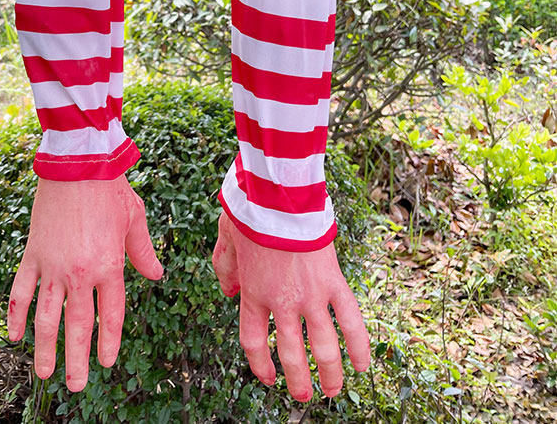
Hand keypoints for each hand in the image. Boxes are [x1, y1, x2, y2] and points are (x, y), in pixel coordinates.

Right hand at [7, 175, 162, 390]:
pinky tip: (13, 335)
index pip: (110, 316)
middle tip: (75, 386)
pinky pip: (21, 291)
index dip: (109, 342)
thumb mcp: (135, 220)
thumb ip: (143, 252)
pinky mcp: (33, 254)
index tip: (107, 362)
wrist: (78, 163)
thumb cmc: (110, 188)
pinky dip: (15, 314)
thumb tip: (156, 275)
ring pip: (46, 317)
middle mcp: (80, 273)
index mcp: (109, 266)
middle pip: (77, 327)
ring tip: (44, 373)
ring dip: (45, 348)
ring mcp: (52, 266)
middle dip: (76, 360)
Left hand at [212, 211, 369, 401]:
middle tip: (302, 395)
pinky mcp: (333, 282)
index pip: (253, 341)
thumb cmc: (252, 210)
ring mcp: (310, 295)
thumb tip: (228, 291)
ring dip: (329, 374)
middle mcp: (281, 301)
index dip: (260, 365)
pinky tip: (363, 365)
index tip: (267, 377)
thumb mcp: (226, 237)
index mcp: (252, 292)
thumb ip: (224, 267)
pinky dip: (358, 345)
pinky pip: (350, 320)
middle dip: (297, 380)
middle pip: (289, 353)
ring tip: (332, 391)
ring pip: (322, 347)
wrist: (280, 194)